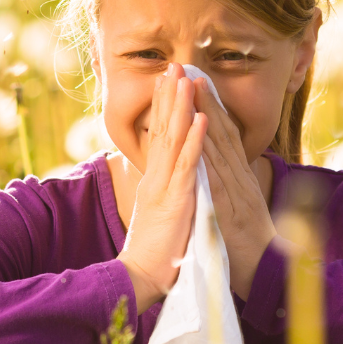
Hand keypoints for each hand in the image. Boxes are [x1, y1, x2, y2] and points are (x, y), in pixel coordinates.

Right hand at [118, 64, 207, 313]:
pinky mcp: (176, 199)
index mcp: (154, 180)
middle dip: (168, 96)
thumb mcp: (158, 213)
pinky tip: (201, 118)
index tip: (168, 82)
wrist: (141, 277)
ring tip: (186, 79)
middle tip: (173, 65)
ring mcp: (165, 186)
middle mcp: (156, 177)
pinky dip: (195, 140)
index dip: (164, 107)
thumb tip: (163, 177)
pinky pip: (188, 165)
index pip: (158, 136)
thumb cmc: (154, 252)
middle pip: (162, 129)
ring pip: (173, 139)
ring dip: (180, 107)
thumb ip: (162, 192)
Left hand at [193, 76, 276, 300]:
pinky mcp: (229, 210)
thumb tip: (221, 171)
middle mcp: (239, 179)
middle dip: (205, 100)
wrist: (268, 276)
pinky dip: (208, 154)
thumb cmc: (249, 246)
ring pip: (219, 147)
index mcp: (239, 179)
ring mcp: (236, 192)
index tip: (196, 81)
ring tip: (192, 87)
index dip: (210, 107)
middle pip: (221, 132)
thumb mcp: (239, 210)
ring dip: (205, 115)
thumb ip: (230, 188)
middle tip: (190, 69)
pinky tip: (198, 134)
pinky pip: (216, 178)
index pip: (223, 136)